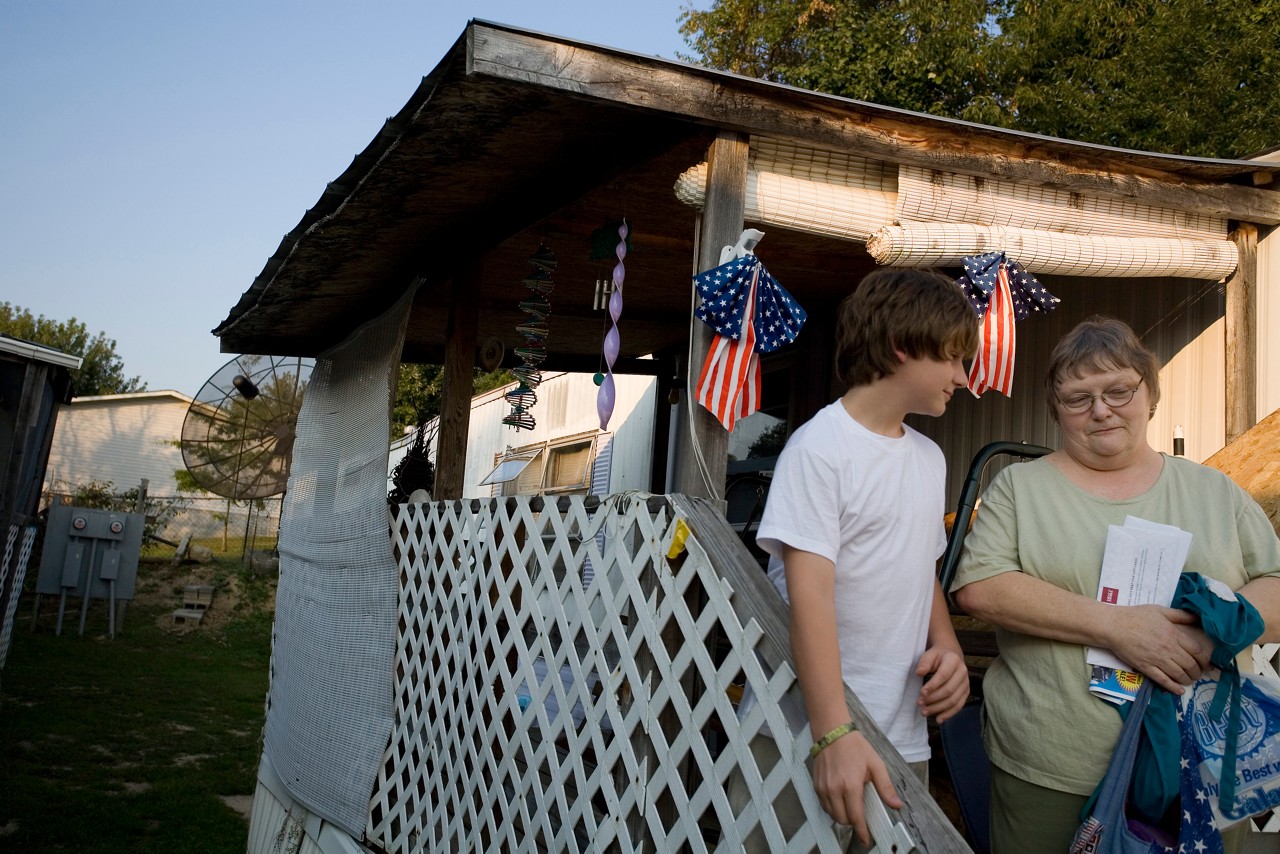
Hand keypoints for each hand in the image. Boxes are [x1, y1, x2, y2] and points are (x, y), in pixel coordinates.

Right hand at [810, 729, 901, 847]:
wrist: (831, 732)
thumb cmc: (855, 746)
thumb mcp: (876, 764)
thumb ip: (886, 787)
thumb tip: (896, 805)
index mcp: (851, 785)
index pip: (855, 817)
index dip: (861, 832)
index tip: (866, 840)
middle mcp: (834, 789)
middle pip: (842, 819)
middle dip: (852, 822)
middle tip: (860, 816)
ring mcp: (823, 788)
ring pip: (832, 814)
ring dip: (842, 816)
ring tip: (850, 805)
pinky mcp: (816, 785)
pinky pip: (824, 805)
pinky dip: (832, 808)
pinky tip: (840, 799)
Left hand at [915, 646, 969, 722]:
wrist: (951, 655)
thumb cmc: (937, 656)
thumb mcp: (929, 654)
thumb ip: (924, 663)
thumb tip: (919, 673)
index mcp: (953, 660)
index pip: (943, 675)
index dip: (933, 686)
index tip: (921, 693)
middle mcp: (963, 672)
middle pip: (949, 690)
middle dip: (933, 699)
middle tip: (919, 704)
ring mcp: (966, 684)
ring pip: (954, 700)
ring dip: (939, 708)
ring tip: (924, 712)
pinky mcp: (966, 692)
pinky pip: (959, 706)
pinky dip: (949, 714)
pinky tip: (938, 719)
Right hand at [1107, 605, 1213, 693]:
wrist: (1113, 626)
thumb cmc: (1136, 616)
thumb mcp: (1159, 610)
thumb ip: (1180, 615)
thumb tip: (1197, 617)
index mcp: (1174, 634)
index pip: (1197, 651)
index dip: (1205, 659)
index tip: (1207, 663)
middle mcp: (1168, 648)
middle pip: (1191, 665)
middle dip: (1197, 671)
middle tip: (1198, 673)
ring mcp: (1157, 659)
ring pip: (1179, 674)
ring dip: (1188, 679)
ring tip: (1189, 680)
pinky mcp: (1146, 667)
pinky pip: (1163, 680)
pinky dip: (1174, 687)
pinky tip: (1179, 690)